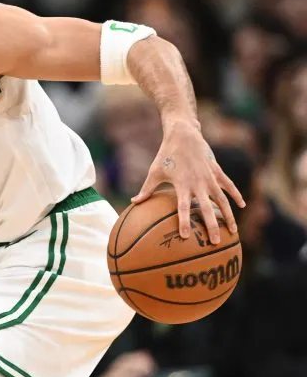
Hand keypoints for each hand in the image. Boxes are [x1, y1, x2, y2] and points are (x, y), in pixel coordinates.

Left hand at [132, 121, 244, 243]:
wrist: (183, 134)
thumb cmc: (166, 155)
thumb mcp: (154, 172)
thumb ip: (146, 189)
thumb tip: (133, 202)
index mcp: (181, 184)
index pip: (182, 207)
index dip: (184, 221)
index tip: (186, 236)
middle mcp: (198, 183)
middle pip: (206, 208)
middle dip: (212, 226)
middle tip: (214, 242)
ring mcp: (209, 177)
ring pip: (222, 200)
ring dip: (228, 215)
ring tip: (233, 231)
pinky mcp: (217, 171)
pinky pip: (229, 185)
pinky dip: (236, 194)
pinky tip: (242, 205)